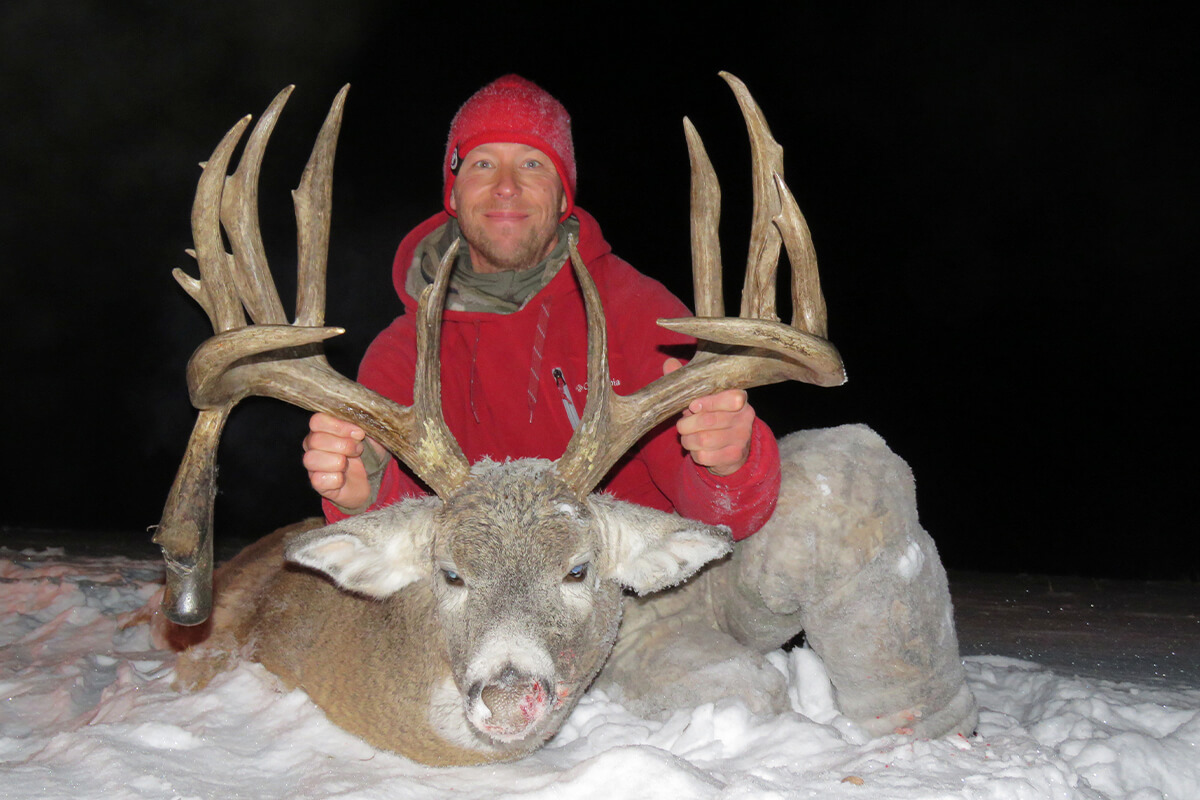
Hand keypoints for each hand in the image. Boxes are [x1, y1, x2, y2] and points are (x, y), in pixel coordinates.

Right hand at [302, 412, 386, 510]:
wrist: (374, 477)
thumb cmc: (369, 451)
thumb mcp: (370, 432)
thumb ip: (362, 421)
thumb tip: (360, 414)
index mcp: (322, 428)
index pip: (317, 420)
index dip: (339, 427)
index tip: (359, 434)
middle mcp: (312, 444)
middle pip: (316, 440)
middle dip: (344, 446)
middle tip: (358, 450)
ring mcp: (312, 464)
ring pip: (312, 459)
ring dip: (338, 462)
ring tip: (349, 464)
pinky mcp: (317, 483)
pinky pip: (318, 479)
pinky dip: (336, 480)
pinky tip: (344, 478)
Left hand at [663, 358, 754, 475]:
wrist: (730, 447)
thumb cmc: (713, 416)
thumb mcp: (702, 398)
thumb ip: (688, 381)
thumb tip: (669, 363)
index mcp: (739, 397)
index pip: (730, 398)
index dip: (708, 402)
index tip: (692, 406)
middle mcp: (745, 417)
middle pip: (708, 420)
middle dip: (687, 424)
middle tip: (681, 425)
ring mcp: (742, 438)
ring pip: (703, 440)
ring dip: (687, 440)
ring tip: (687, 437)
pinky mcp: (735, 456)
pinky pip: (705, 456)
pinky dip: (694, 454)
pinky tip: (697, 449)